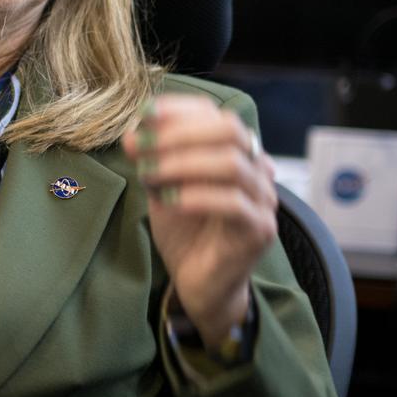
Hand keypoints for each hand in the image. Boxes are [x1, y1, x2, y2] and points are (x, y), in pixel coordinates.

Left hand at [121, 95, 276, 340]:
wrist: (200, 285)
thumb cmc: (185, 233)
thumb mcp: (163, 188)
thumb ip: (153, 161)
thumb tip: (133, 134)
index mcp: (235, 153)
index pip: (216, 114)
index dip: (180, 110)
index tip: (144, 117)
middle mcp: (256, 170)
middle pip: (231, 130)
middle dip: (181, 133)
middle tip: (143, 147)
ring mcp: (263, 199)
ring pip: (232, 164)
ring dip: (183, 164)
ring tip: (149, 175)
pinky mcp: (260, 230)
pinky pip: (233, 203)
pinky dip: (195, 197)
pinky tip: (168, 201)